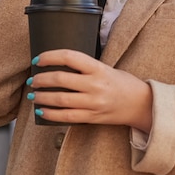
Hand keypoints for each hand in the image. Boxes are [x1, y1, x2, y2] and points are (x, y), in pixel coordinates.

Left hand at [26, 50, 152, 131]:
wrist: (141, 104)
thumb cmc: (122, 83)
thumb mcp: (106, 68)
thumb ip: (86, 68)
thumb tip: (58, 66)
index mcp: (99, 68)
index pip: (70, 57)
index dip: (50, 56)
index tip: (38, 59)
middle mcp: (95, 85)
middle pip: (61, 80)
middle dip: (41, 79)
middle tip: (33, 79)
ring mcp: (94, 103)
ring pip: (60, 100)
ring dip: (42, 97)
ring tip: (33, 95)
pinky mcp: (92, 117)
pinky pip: (66, 117)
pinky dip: (50, 114)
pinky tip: (41, 111)